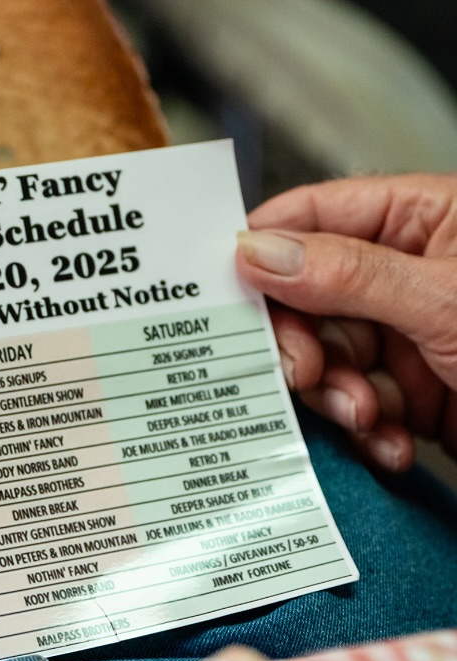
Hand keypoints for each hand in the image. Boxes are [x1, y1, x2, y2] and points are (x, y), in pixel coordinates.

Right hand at [235, 173, 456, 469]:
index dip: (262, 251)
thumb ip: (345, 274)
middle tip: (301, 375)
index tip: (225, 292)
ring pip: (329, 361)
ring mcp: (412, 336)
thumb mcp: (446, 299)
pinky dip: (368, 433)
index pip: (312, 216)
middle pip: (307, 298)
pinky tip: (394, 444)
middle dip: (303, 344)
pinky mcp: (418, 395)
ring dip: (339, 398)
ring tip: (367, 416)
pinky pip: (360, 407)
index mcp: (421, 219)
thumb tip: (256, 251)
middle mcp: (407, 274)